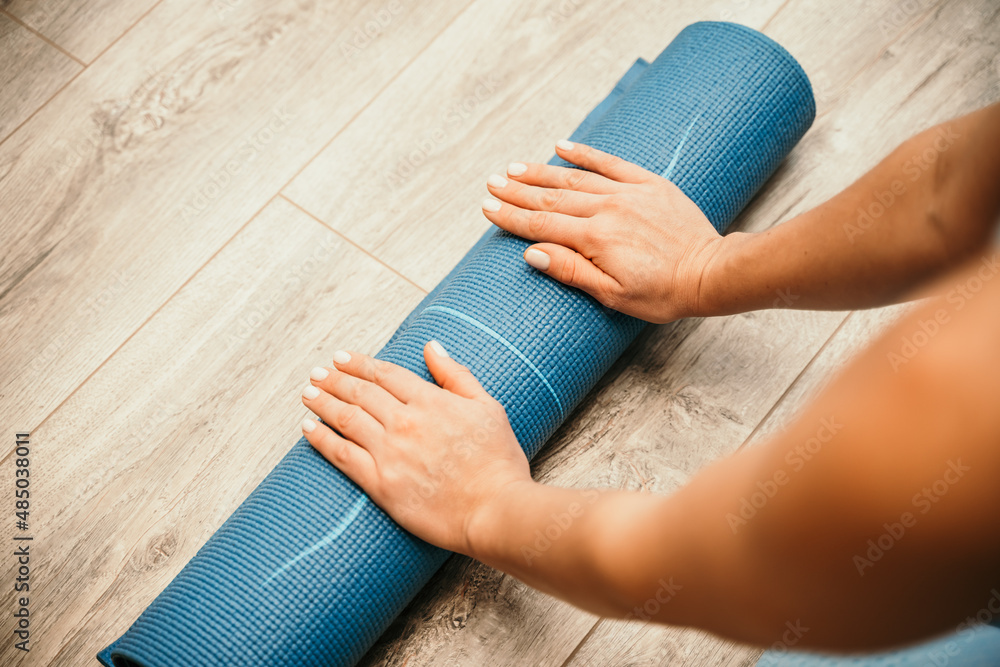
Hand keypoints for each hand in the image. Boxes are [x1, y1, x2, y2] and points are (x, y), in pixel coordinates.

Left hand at [300, 341, 531, 554]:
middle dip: (335, 379)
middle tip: (318, 372)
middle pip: (360, 393)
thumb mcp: (487, 407)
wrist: (495, 509)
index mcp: (431, 401)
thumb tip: (431, 347)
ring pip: (346, 418)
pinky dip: (321, 439)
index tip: (341, 357)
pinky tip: (308, 428)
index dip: (360, 363)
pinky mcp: (381, 483)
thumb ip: (456, 375)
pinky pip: (341, 455)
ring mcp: (390, 452)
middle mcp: (405, 422)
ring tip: (308, 393)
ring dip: (323, 402)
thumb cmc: (497, 461)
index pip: (385, 374)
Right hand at [482, 141, 725, 322]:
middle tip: (491, 183)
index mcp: (595, 238)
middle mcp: (607, 209)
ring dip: (541, 172)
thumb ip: (571, 270)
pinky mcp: (648, 184)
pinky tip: (560, 146)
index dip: (511, 217)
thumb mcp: (612, 294)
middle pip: (551, 198)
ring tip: (514, 168)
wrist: (710, 272)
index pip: (542, 225)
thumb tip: (533, 252)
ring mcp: (627, 193)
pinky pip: (609, 162)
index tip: (488, 207)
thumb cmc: (663, 293)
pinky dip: (583, 153)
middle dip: (517, 191)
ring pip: (574, 179)